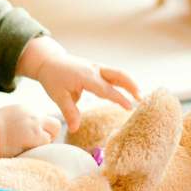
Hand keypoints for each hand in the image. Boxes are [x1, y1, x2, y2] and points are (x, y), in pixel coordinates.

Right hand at [0, 105, 61, 157]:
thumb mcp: (5, 119)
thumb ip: (18, 121)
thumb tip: (22, 132)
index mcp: (25, 110)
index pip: (43, 120)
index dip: (41, 130)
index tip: (33, 139)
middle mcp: (33, 115)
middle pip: (55, 124)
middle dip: (51, 136)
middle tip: (40, 146)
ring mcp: (35, 125)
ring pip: (52, 137)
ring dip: (43, 145)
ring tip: (28, 149)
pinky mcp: (36, 137)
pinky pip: (46, 144)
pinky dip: (40, 150)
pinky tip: (27, 151)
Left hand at [17, 36, 139, 131]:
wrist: (49, 61)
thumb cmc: (53, 78)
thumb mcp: (58, 96)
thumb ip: (69, 112)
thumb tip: (74, 129)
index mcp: (85, 76)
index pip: (106, 89)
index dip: (119, 98)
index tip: (130, 107)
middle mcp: (94, 69)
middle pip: (118, 74)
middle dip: (131, 85)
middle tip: (142, 98)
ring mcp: (97, 67)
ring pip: (118, 73)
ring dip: (130, 82)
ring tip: (140, 95)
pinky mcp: (97, 68)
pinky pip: (113, 74)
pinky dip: (123, 81)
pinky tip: (129, 90)